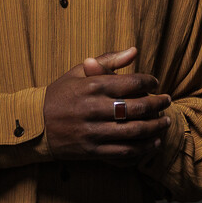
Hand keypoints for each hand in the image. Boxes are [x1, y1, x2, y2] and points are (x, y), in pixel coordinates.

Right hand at [42, 46, 171, 160]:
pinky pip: (123, 152)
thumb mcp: (78, 72)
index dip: (149, 83)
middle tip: (167, 102)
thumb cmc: (60, 94)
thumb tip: (134, 51)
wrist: (34, 124)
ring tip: (165, 122)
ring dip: (154, 128)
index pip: (131, 83)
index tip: (155, 84)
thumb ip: (107, 61)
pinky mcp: (91, 150)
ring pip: (133, 131)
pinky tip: (153, 142)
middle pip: (137, 107)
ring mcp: (93, 131)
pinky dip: (142, 148)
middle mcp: (94, 108)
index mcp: (92, 86)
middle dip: (158, 104)